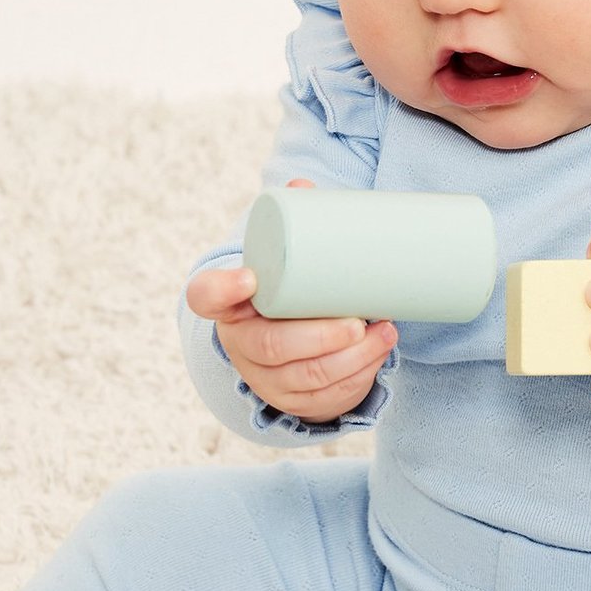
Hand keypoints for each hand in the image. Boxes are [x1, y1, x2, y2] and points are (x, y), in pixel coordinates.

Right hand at [184, 180, 397, 422]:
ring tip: (384, 332)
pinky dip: (358, 377)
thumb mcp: (281, 259)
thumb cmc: (287, 289)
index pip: (206, 296)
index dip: (223, 289)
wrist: (288, 341)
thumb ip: (290, 224)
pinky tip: (379, 355)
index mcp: (228, 303)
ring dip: (351, 359)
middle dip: (317, 338)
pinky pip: (324, 399)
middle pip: (269, 346)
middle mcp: (240, 344)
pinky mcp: (293, 402)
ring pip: (305, 378)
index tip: (250, 276)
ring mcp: (265, 378)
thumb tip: (303, 188)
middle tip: (357, 321)